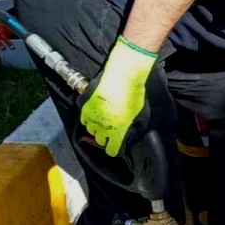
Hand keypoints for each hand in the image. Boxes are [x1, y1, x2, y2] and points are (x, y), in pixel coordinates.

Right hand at [79, 36, 157, 156]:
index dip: (115, 150)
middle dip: (106, 138)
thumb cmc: (134, 93)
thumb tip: (129, 136)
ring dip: (97, 128)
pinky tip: (96, 113)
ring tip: (104, 121)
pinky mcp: (85, 106)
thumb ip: (134, 128)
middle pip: (100, 140)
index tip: (116, 148)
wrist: (123, 75)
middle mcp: (102, 127)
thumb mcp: (141, 114)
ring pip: (91, 130)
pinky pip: (84, 118)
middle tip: (111, 132)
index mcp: (117, 131)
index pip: (112, 150)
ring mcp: (91, 116)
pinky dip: (89, 118)